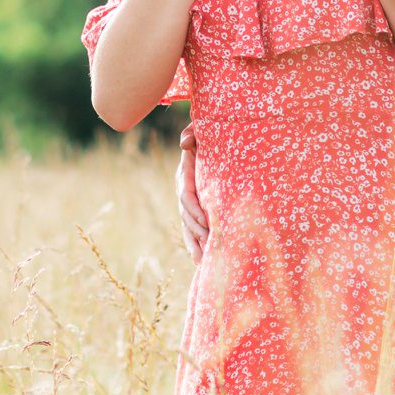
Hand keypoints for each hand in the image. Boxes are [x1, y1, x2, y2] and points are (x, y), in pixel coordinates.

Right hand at [177, 122, 207, 255]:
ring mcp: (187, 204)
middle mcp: (182, 191)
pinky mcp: (194, 212)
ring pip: (187, 227)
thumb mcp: (200, 132)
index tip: (207, 223)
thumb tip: (184, 143)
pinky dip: (196, 246)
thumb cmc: (207, 137)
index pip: (185, 196)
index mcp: (184, 175)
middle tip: (212, 245)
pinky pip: (192, 231)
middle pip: (185, 216)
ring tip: (204, 263)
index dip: (194, 210)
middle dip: (197, 232)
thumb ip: (193, 134)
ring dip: (195, 245)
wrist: (209, 143)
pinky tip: (203, 262)